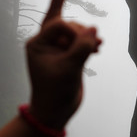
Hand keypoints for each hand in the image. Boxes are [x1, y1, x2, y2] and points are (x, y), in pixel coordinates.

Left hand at [26, 0, 101, 129]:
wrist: (55, 112)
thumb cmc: (55, 91)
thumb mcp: (69, 68)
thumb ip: (81, 47)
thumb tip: (94, 28)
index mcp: (38, 44)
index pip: (58, 24)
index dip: (73, 31)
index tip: (84, 45)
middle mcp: (45, 44)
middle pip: (65, 24)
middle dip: (80, 30)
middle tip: (93, 40)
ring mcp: (56, 50)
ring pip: (74, 33)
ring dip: (86, 37)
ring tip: (98, 45)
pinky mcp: (67, 57)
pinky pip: (78, 43)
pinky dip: (88, 44)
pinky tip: (98, 47)